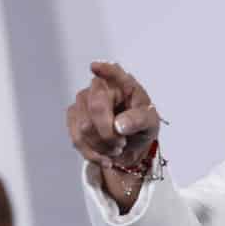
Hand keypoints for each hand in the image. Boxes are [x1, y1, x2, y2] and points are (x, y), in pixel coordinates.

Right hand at [65, 62, 162, 188]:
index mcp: (123, 83)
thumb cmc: (141, 125)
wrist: (130, 142)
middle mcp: (100, 86)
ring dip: (102, 146)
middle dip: (109, 133)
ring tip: (115, 149)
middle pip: (96, 108)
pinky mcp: (74, 117)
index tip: (95, 67)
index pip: (114, 73)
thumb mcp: (150, 123)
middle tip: (121, 144)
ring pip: (84, 128)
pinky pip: (77, 138)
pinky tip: (104, 158)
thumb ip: (138, 121)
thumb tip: (119, 125)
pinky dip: (92, 154)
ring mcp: (83, 100)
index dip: (104, 70)